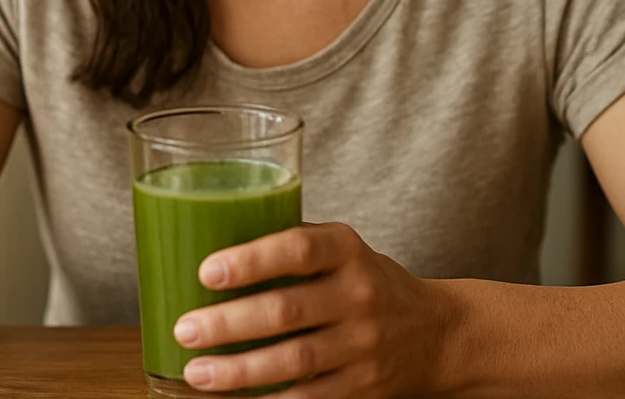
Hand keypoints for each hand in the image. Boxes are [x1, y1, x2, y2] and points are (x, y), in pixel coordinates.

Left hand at [171, 222, 451, 396]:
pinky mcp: (364, 387)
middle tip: (186, 329)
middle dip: (229, 323)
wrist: (438, 333)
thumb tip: (210, 240)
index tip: (206, 272)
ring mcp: (364, 344)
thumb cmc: (367, 282)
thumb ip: (291, 245)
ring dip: (240, 371)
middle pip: (287, 310)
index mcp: (347, 249)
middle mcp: (359, 294)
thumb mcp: (341, 249)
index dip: (250, 260)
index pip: (297, 248)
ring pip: (295, 361)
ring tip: (197, 372)